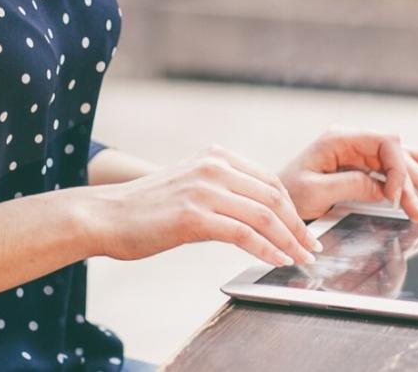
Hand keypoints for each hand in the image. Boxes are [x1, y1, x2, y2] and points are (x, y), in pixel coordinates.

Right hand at [82, 144, 323, 268]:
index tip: (305, 229)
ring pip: (264, 216)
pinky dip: (267, 250)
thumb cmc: (145, 208)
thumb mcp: (189, 185)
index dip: (294, 207)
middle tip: (312, 248)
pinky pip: (243, 234)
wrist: (105, 215)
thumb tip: (255, 215)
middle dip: (298, 226)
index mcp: (215, 156)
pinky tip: (277, 261)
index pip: (270, 180)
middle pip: (273, 197)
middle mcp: (213, 167)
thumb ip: (221, 191)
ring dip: (289, 241)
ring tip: (301, 259)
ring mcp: (204, 190)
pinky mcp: (194, 216)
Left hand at [277, 126, 417, 221]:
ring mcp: (355, 153)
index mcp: (338, 139)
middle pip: (395, 154)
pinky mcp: (357, 166)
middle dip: (416, 181)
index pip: (384, 142)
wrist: (272, 204)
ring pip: (397, 163)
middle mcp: (350, 142)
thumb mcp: (316, 192)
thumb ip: (352, 185)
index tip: (396, 199)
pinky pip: (390, 166)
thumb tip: (384, 188)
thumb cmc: (286, 196)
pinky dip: (411, 169)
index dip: (397, 168)